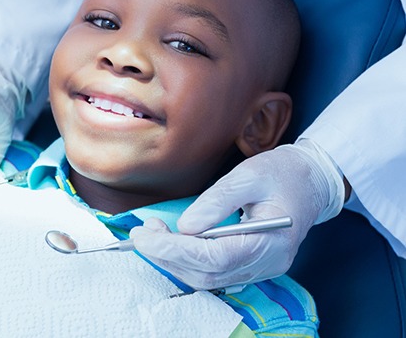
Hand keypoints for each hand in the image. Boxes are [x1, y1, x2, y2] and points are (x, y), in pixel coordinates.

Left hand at [130, 140, 345, 289]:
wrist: (310, 181)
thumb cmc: (282, 174)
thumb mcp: (249, 175)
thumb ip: (217, 201)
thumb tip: (185, 226)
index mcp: (271, 242)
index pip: (215, 258)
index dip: (175, 250)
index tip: (145, 235)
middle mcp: (267, 264)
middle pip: (207, 274)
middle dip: (168, 256)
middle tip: (142, 232)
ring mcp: (260, 269)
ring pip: (207, 279)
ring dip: (173, 260)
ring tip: (152, 234)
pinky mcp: (251, 265)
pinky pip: (213, 273)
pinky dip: (186, 262)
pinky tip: (170, 243)